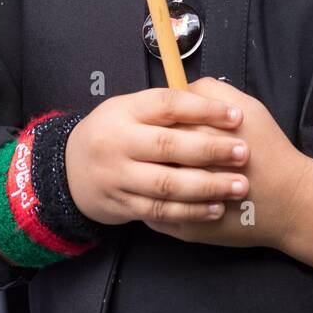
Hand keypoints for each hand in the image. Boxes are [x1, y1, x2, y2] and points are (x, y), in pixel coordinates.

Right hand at [64, 85, 247, 226]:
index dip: (204, 110)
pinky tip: (214, 209)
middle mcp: (119, 142)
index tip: (236, 116)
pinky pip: (159, 212)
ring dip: (206, 186)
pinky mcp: (121, 206)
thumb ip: (166, 108)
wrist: (68, 169)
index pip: (168, 104)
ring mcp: (118, 176)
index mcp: (125, 111)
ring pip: (166, 183)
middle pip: (169, 145)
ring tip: (238, 186)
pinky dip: (189, 212)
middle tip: (243, 153)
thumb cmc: (115, 132)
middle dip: (210, 149)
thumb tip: (214, 101)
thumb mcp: (131, 109)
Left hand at [142, 77, 312, 250]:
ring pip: (147, 187)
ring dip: (149, 176)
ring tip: (158, 167)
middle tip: (163, 147)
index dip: (159, 121)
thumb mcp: (246, 106)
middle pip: (149, 156)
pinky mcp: (183, 231)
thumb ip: (209, 92)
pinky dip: (156, 202)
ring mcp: (179, 206)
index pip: (157, 125)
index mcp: (194, 138)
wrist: (289, 201)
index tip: (166, 121)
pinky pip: (155, 214)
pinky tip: (165, 192)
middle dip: (151, 150)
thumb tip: (180, 91)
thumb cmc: (268, 149)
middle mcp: (182, 172)